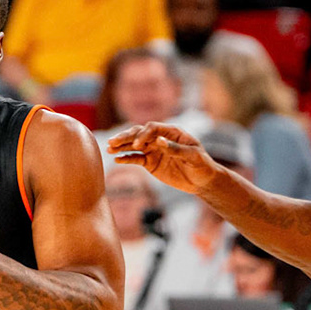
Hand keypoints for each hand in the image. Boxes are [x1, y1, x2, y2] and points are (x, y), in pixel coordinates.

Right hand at [107, 123, 221, 193]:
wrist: (202, 180)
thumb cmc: (201, 165)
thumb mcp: (192, 156)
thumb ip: (175, 149)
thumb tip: (158, 140)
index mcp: (171, 132)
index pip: (153, 128)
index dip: (144, 134)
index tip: (138, 144)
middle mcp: (160, 139)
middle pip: (139, 134)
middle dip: (125, 137)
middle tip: (113, 142)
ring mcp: (154, 150)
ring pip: (134, 145)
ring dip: (121, 146)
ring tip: (108, 148)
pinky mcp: (150, 163)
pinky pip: (135, 159)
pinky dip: (126, 159)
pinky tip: (116, 160)